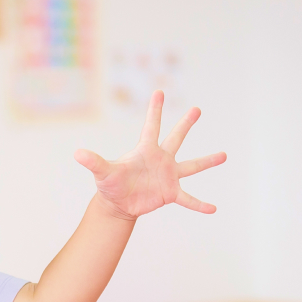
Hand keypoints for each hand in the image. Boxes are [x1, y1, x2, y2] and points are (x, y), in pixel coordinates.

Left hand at [74, 91, 225, 219]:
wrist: (118, 203)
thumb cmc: (110, 184)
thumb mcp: (102, 172)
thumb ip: (94, 162)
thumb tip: (76, 154)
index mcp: (145, 150)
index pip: (151, 126)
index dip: (154, 110)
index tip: (159, 91)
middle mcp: (160, 159)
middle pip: (176, 138)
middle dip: (185, 124)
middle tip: (197, 109)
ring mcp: (168, 176)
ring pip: (191, 166)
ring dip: (207, 161)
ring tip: (224, 155)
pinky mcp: (170, 193)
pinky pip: (188, 199)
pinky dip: (200, 204)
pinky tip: (214, 209)